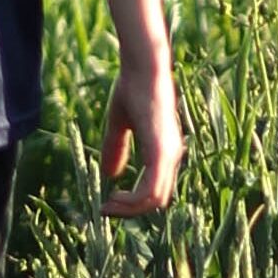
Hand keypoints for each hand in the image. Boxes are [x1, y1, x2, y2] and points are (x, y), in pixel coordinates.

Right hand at [99, 56, 182, 218]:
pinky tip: (114, 197)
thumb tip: (110, 174)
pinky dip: (132, 201)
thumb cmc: (133, 88)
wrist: (142, 67)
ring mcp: (169, 154)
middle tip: (105, 209)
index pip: (155, 190)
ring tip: (107, 205)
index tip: (107, 202)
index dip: (133, 202)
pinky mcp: (161, 151)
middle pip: (157, 200)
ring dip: (130, 209)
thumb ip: (116, 148)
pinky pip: (150, 189)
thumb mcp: (119, 123)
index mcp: (165, 150)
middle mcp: (172, 156)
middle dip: (130, 210)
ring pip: (155, 199)